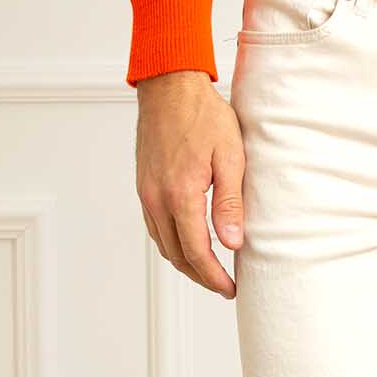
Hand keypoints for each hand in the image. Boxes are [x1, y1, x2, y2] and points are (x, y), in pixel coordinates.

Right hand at [134, 69, 243, 297]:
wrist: (169, 87)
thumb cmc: (204, 116)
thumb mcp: (230, 156)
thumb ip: (230, 203)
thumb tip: (233, 244)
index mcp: (180, 194)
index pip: (197, 252)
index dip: (215, 276)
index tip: (231, 289)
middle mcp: (157, 199)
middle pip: (176, 255)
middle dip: (201, 276)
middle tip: (224, 286)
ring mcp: (146, 193)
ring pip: (163, 244)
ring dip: (185, 263)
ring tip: (209, 271)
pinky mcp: (143, 186)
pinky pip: (154, 227)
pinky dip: (171, 243)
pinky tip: (188, 242)